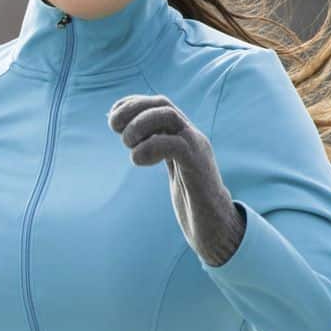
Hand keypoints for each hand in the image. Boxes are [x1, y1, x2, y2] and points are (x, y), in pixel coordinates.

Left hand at [108, 93, 247, 265]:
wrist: (217, 227)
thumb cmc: (192, 201)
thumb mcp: (172, 170)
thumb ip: (157, 151)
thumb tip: (129, 138)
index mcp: (184, 136)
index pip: (159, 104)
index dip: (132, 103)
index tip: (112, 116)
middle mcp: (191, 136)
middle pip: (162, 103)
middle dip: (132, 109)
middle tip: (114, 128)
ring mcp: (196, 148)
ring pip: (168, 116)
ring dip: (139, 125)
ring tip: (128, 145)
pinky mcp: (198, 166)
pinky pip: (174, 143)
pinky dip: (150, 147)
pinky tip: (139, 161)